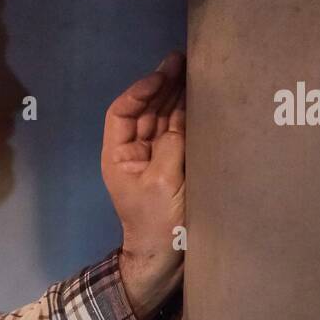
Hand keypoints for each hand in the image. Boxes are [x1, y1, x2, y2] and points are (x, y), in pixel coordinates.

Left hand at [100, 51, 186, 319]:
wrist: (163, 260)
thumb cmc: (156, 224)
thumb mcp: (164, 182)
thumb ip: (172, 145)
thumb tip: (183, 114)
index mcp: (118, 155)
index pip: (122, 112)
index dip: (140, 90)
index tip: (162, 75)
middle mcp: (134, 153)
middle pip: (145, 110)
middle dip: (162, 85)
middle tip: (183, 60)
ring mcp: (155, 159)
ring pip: (163, 119)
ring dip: (177, 96)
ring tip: (195, 71)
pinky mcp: (174, 167)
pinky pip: (178, 135)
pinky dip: (188, 116)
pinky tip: (201, 99)